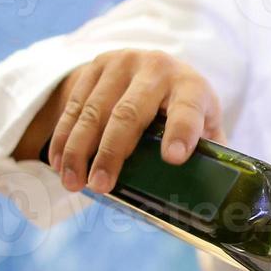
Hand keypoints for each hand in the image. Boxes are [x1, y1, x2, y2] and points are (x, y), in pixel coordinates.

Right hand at [15, 49, 223, 193]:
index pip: (187, 109)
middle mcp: (157, 69)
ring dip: (79, 150)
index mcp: (191, 88)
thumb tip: (211, 206)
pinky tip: (59, 163)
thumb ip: (208, 158)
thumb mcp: (205, 130)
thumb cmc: (187, 114)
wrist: (159, 70)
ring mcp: (122, 64)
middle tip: (101, 186)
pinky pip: (75, 105)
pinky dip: (64, 137)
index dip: (181, 132)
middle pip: (129, 114)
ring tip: (74, 182)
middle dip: (112, 152)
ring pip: (95, 110)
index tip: (173, 158)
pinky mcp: (96, 67)